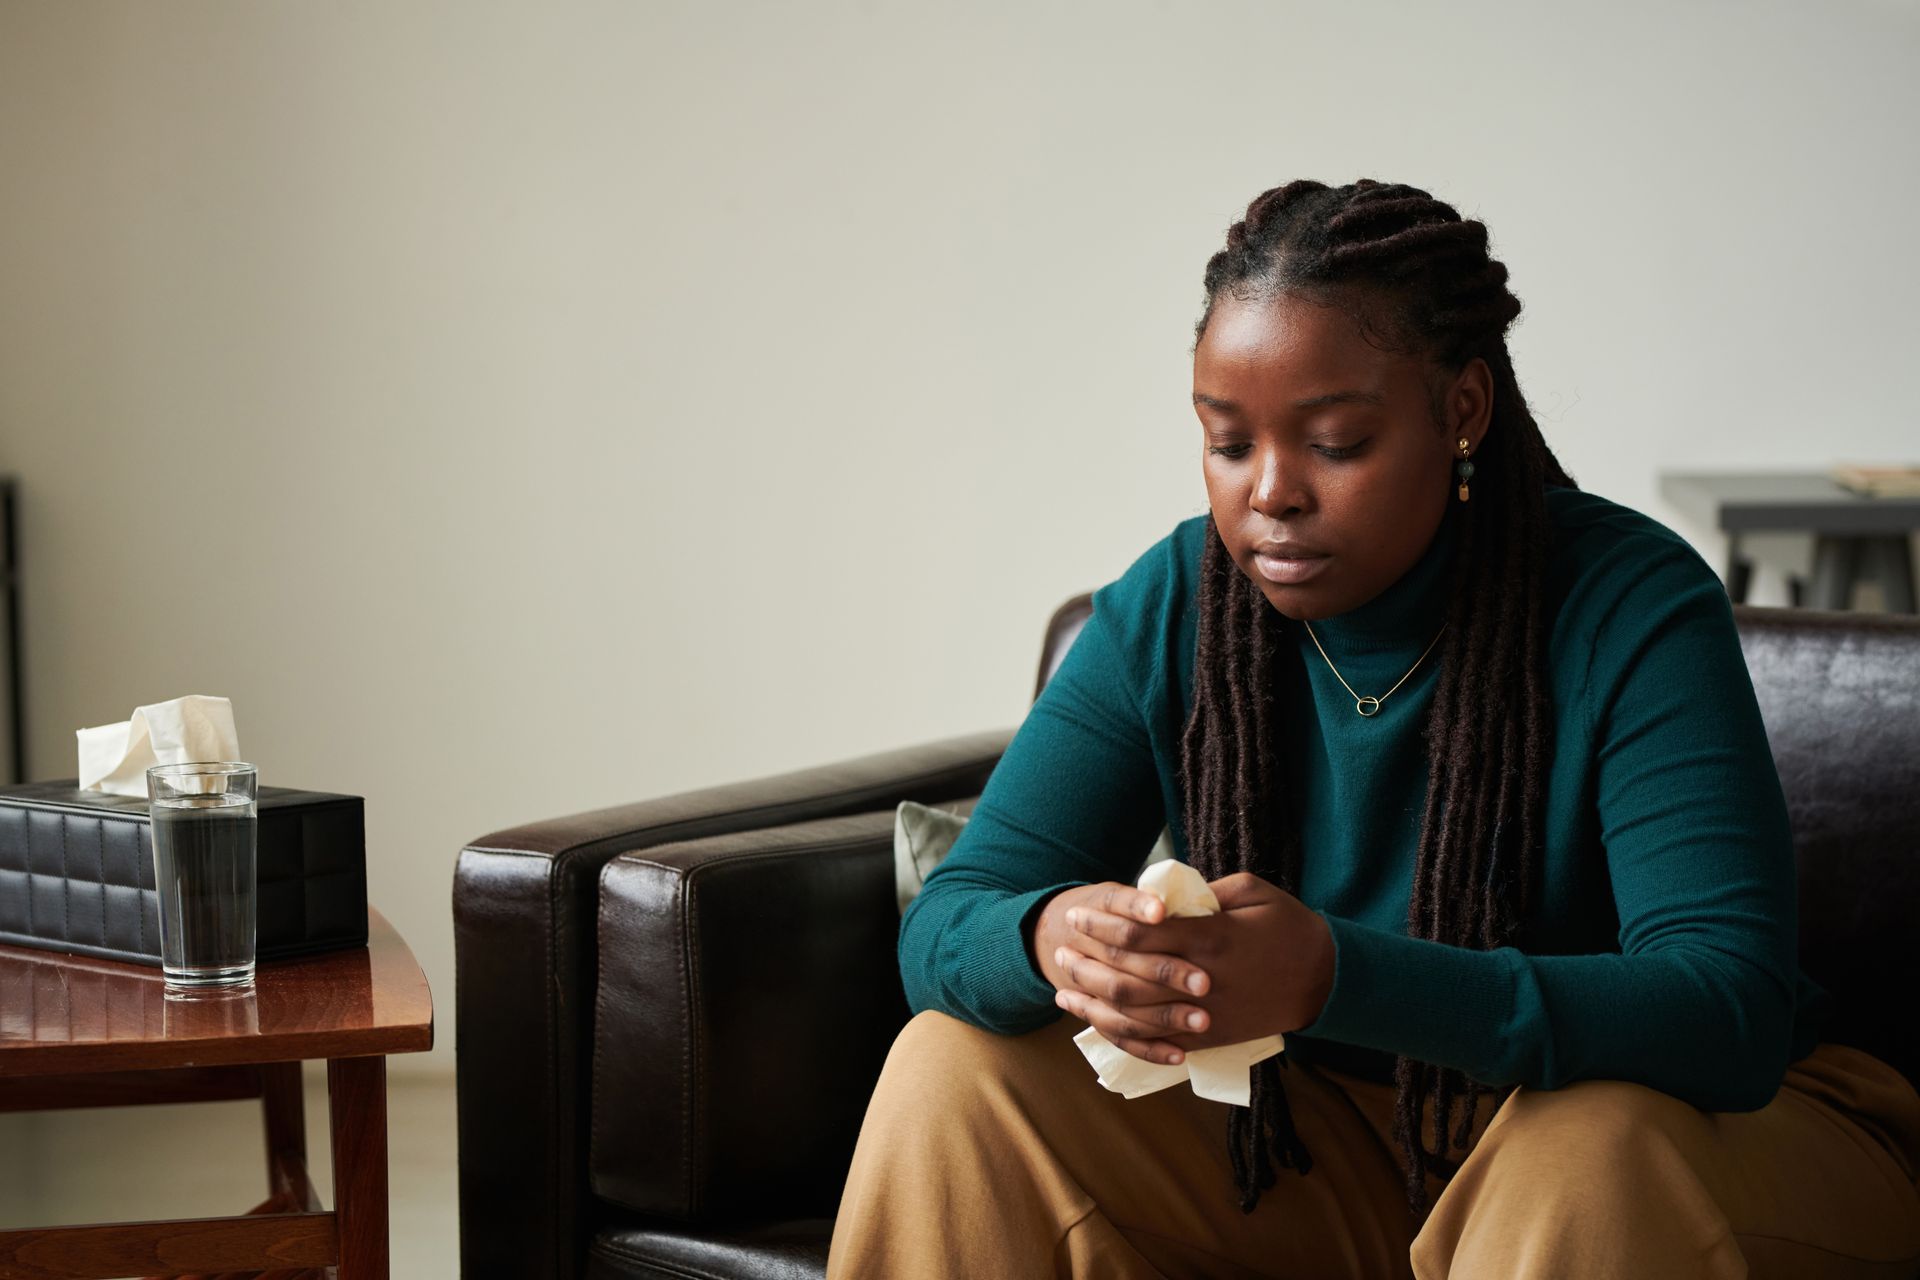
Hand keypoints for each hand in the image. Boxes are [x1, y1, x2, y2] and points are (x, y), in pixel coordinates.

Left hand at [1045, 872, 1335, 1065]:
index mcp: (1211, 938)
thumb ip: (1206, 891)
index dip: (1104, 922)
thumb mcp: (1253, 891)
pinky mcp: (1211, 1039)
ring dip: (1094, 1000)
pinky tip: (1097, 1023)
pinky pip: (1158, 1042)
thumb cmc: (1289, 927)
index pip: (1142, 931)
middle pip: (1131, 973)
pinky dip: (1123, 1034)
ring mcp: (1205, 1015)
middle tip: (1060, 946)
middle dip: (1090, 959)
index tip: (1079, 913)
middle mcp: (1203, 980)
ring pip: (1137, 1014)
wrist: (1325, 981)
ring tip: (1064, 985)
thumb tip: (1165, 893)